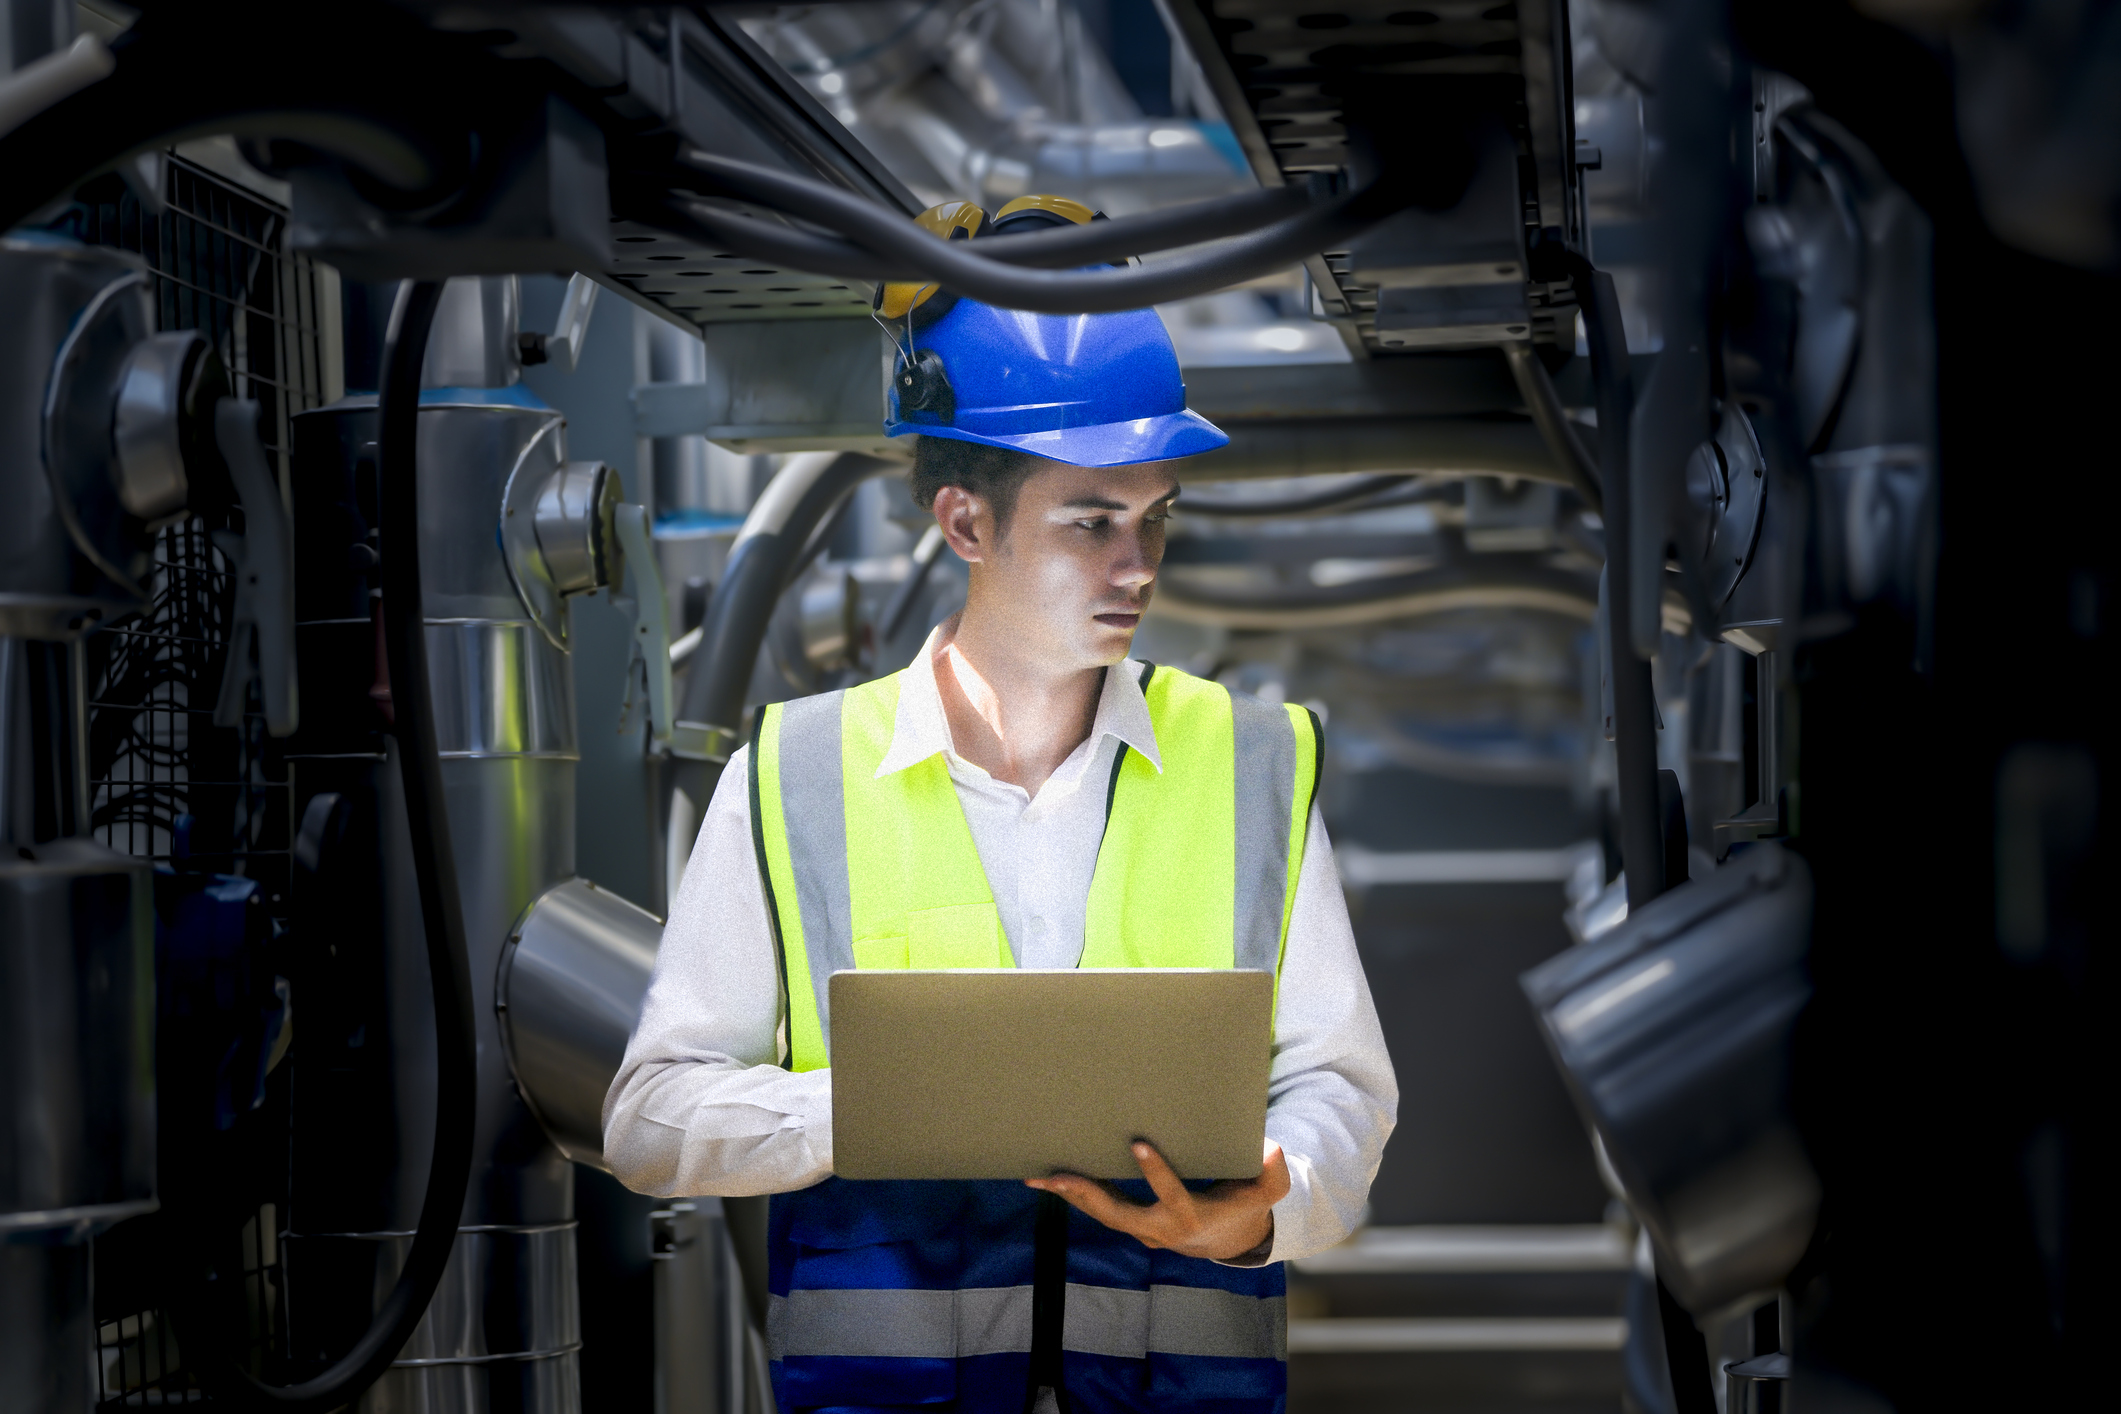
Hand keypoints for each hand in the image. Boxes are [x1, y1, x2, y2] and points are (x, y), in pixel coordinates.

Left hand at [1025, 1139, 1288, 1261]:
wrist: (1228, 1238)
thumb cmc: (1245, 1205)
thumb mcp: (1266, 1192)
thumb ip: (1271, 1174)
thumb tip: (1270, 1149)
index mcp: (1191, 1217)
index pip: (1171, 1196)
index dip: (1156, 1173)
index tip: (1138, 1144)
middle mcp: (1159, 1229)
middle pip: (1117, 1214)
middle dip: (1086, 1195)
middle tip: (1057, 1176)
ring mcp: (1140, 1229)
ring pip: (1100, 1213)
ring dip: (1069, 1195)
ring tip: (1036, 1176)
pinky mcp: (1129, 1223)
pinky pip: (1098, 1209)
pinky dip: (1074, 1195)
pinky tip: (1047, 1178)